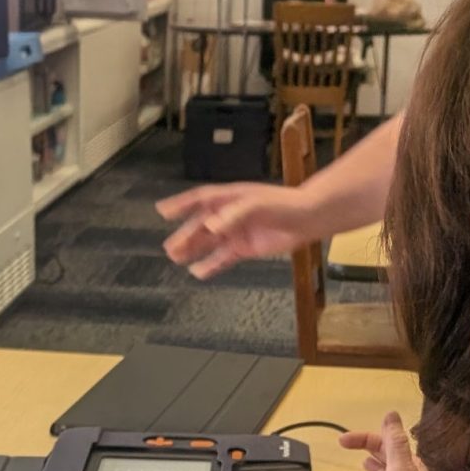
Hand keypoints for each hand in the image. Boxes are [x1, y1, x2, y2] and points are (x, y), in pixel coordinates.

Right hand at [157, 183, 318, 279]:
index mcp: (230, 198)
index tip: (162, 211)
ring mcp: (237, 232)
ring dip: (193, 250)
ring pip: (209, 243)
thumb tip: (210, 228)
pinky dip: (211, 265)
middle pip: (201, 225)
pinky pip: (223, 258)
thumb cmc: (283, 205)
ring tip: (176, 259)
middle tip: (169, 248)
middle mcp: (230, 215)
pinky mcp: (245, 248)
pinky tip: (198, 272)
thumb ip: (232, 216)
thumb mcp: (256, 205)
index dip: (181, 204)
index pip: (200, 199)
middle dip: (185, 236)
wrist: (308, 218)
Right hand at [338, 412, 432, 470]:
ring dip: (376, 468)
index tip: (342, 440)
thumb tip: (391, 414)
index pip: (385, 443)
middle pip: (386, 457)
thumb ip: (395, 441)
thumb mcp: (400, 467)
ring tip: (365, 463)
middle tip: (348, 445)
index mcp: (408, 465)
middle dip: (370, 448)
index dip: (364, 438)